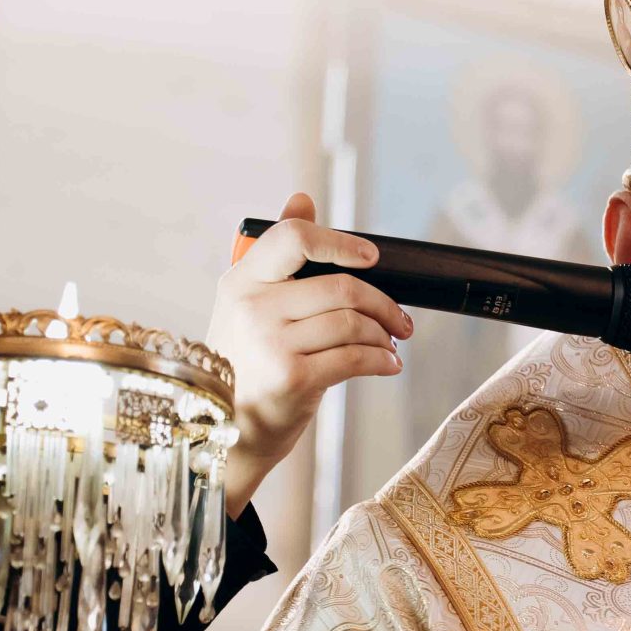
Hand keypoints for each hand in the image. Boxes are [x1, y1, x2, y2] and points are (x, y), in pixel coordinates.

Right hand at [209, 194, 413, 513]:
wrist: (229, 432)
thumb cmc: (248, 364)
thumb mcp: (251, 305)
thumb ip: (279, 255)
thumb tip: (303, 198)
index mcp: (241, 280)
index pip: (294, 238)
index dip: (341, 242)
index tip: (371, 257)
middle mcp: (252, 307)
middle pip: (340, 286)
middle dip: (383, 302)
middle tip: (401, 319)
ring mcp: (271, 343)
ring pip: (352, 322)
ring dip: (385, 333)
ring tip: (391, 343)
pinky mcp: (292, 378)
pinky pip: (354, 357)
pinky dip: (381, 359)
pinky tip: (387, 363)